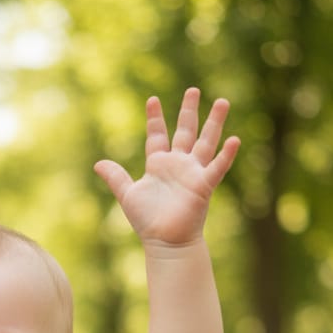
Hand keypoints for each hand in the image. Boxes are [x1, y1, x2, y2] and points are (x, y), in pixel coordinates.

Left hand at [94, 87, 238, 246]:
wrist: (165, 242)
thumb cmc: (147, 221)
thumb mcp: (128, 195)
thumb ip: (116, 177)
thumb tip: (97, 164)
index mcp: (159, 164)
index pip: (157, 135)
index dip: (155, 118)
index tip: (152, 99)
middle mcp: (178, 164)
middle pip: (186, 131)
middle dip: (189, 111)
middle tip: (193, 90)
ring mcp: (193, 173)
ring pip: (206, 142)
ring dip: (214, 123)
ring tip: (223, 102)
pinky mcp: (203, 185)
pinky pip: (217, 167)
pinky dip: (226, 155)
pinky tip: (235, 139)